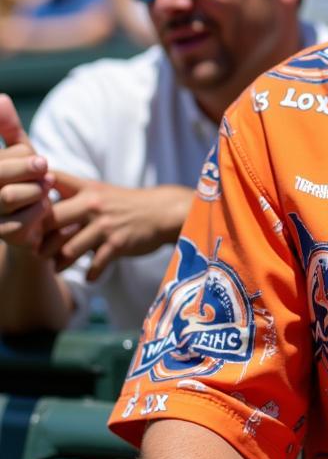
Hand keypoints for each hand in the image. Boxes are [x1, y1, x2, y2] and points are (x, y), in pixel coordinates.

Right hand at [0, 93, 55, 250]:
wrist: (33, 230)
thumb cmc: (26, 184)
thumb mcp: (20, 154)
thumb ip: (8, 129)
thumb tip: (1, 98)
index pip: (5, 156)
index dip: (23, 155)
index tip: (37, 161)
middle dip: (30, 169)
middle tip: (46, 169)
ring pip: (11, 196)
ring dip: (37, 191)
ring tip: (44, 191)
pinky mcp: (0, 236)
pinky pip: (23, 221)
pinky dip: (40, 212)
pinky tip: (44, 211)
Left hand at [45, 174, 192, 280]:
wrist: (163, 211)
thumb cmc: (127, 204)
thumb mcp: (101, 192)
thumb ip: (73, 198)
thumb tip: (42, 213)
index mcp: (87, 189)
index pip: (52, 183)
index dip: (36, 197)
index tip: (33, 216)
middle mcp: (93, 204)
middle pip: (51, 221)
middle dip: (40, 240)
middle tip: (38, 251)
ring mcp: (105, 225)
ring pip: (68, 249)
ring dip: (59, 263)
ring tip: (57, 266)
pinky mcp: (118, 244)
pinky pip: (95, 265)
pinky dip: (90, 274)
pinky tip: (89, 276)